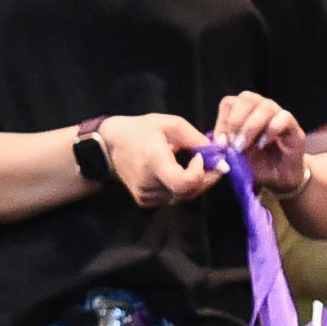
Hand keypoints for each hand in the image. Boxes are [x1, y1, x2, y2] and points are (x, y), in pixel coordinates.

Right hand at [97, 112, 227, 208]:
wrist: (108, 146)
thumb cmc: (140, 130)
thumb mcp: (170, 124)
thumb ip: (195, 138)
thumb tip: (218, 150)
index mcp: (154, 161)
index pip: (183, 182)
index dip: (199, 173)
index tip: (200, 157)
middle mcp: (149, 183)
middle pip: (188, 191)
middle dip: (206, 178)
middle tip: (212, 163)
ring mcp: (146, 195)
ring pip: (183, 197)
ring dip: (194, 183)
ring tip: (194, 165)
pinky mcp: (144, 201)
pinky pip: (173, 198)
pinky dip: (181, 188)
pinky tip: (178, 172)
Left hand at [213, 90, 309, 195]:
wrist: (279, 178)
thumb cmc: (256, 164)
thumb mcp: (235, 157)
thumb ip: (225, 147)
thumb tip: (216, 143)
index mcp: (245, 112)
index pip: (230, 102)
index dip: (223, 120)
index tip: (221, 142)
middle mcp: (261, 108)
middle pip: (246, 98)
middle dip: (235, 121)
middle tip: (233, 144)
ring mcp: (278, 115)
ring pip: (264, 106)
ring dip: (250, 127)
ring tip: (244, 147)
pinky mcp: (293, 126)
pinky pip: (283, 117)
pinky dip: (270, 130)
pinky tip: (263, 144)